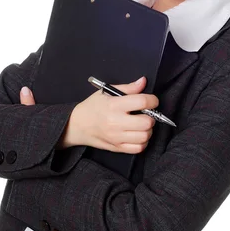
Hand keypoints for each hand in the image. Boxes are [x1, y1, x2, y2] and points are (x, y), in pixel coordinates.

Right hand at [19, 77, 158, 152]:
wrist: (77, 125)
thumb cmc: (93, 107)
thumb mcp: (107, 92)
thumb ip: (128, 88)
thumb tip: (143, 82)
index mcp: (114, 105)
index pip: (142, 102)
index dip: (152, 100)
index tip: (152, 100)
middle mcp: (116, 122)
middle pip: (146, 122)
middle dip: (151, 116)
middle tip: (147, 114)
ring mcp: (117, 137)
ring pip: (145, 136)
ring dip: (148, 130)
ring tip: (142, 124)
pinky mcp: (117, 148)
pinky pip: (138, 148)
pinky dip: (142, 142)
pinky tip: (138, 135)